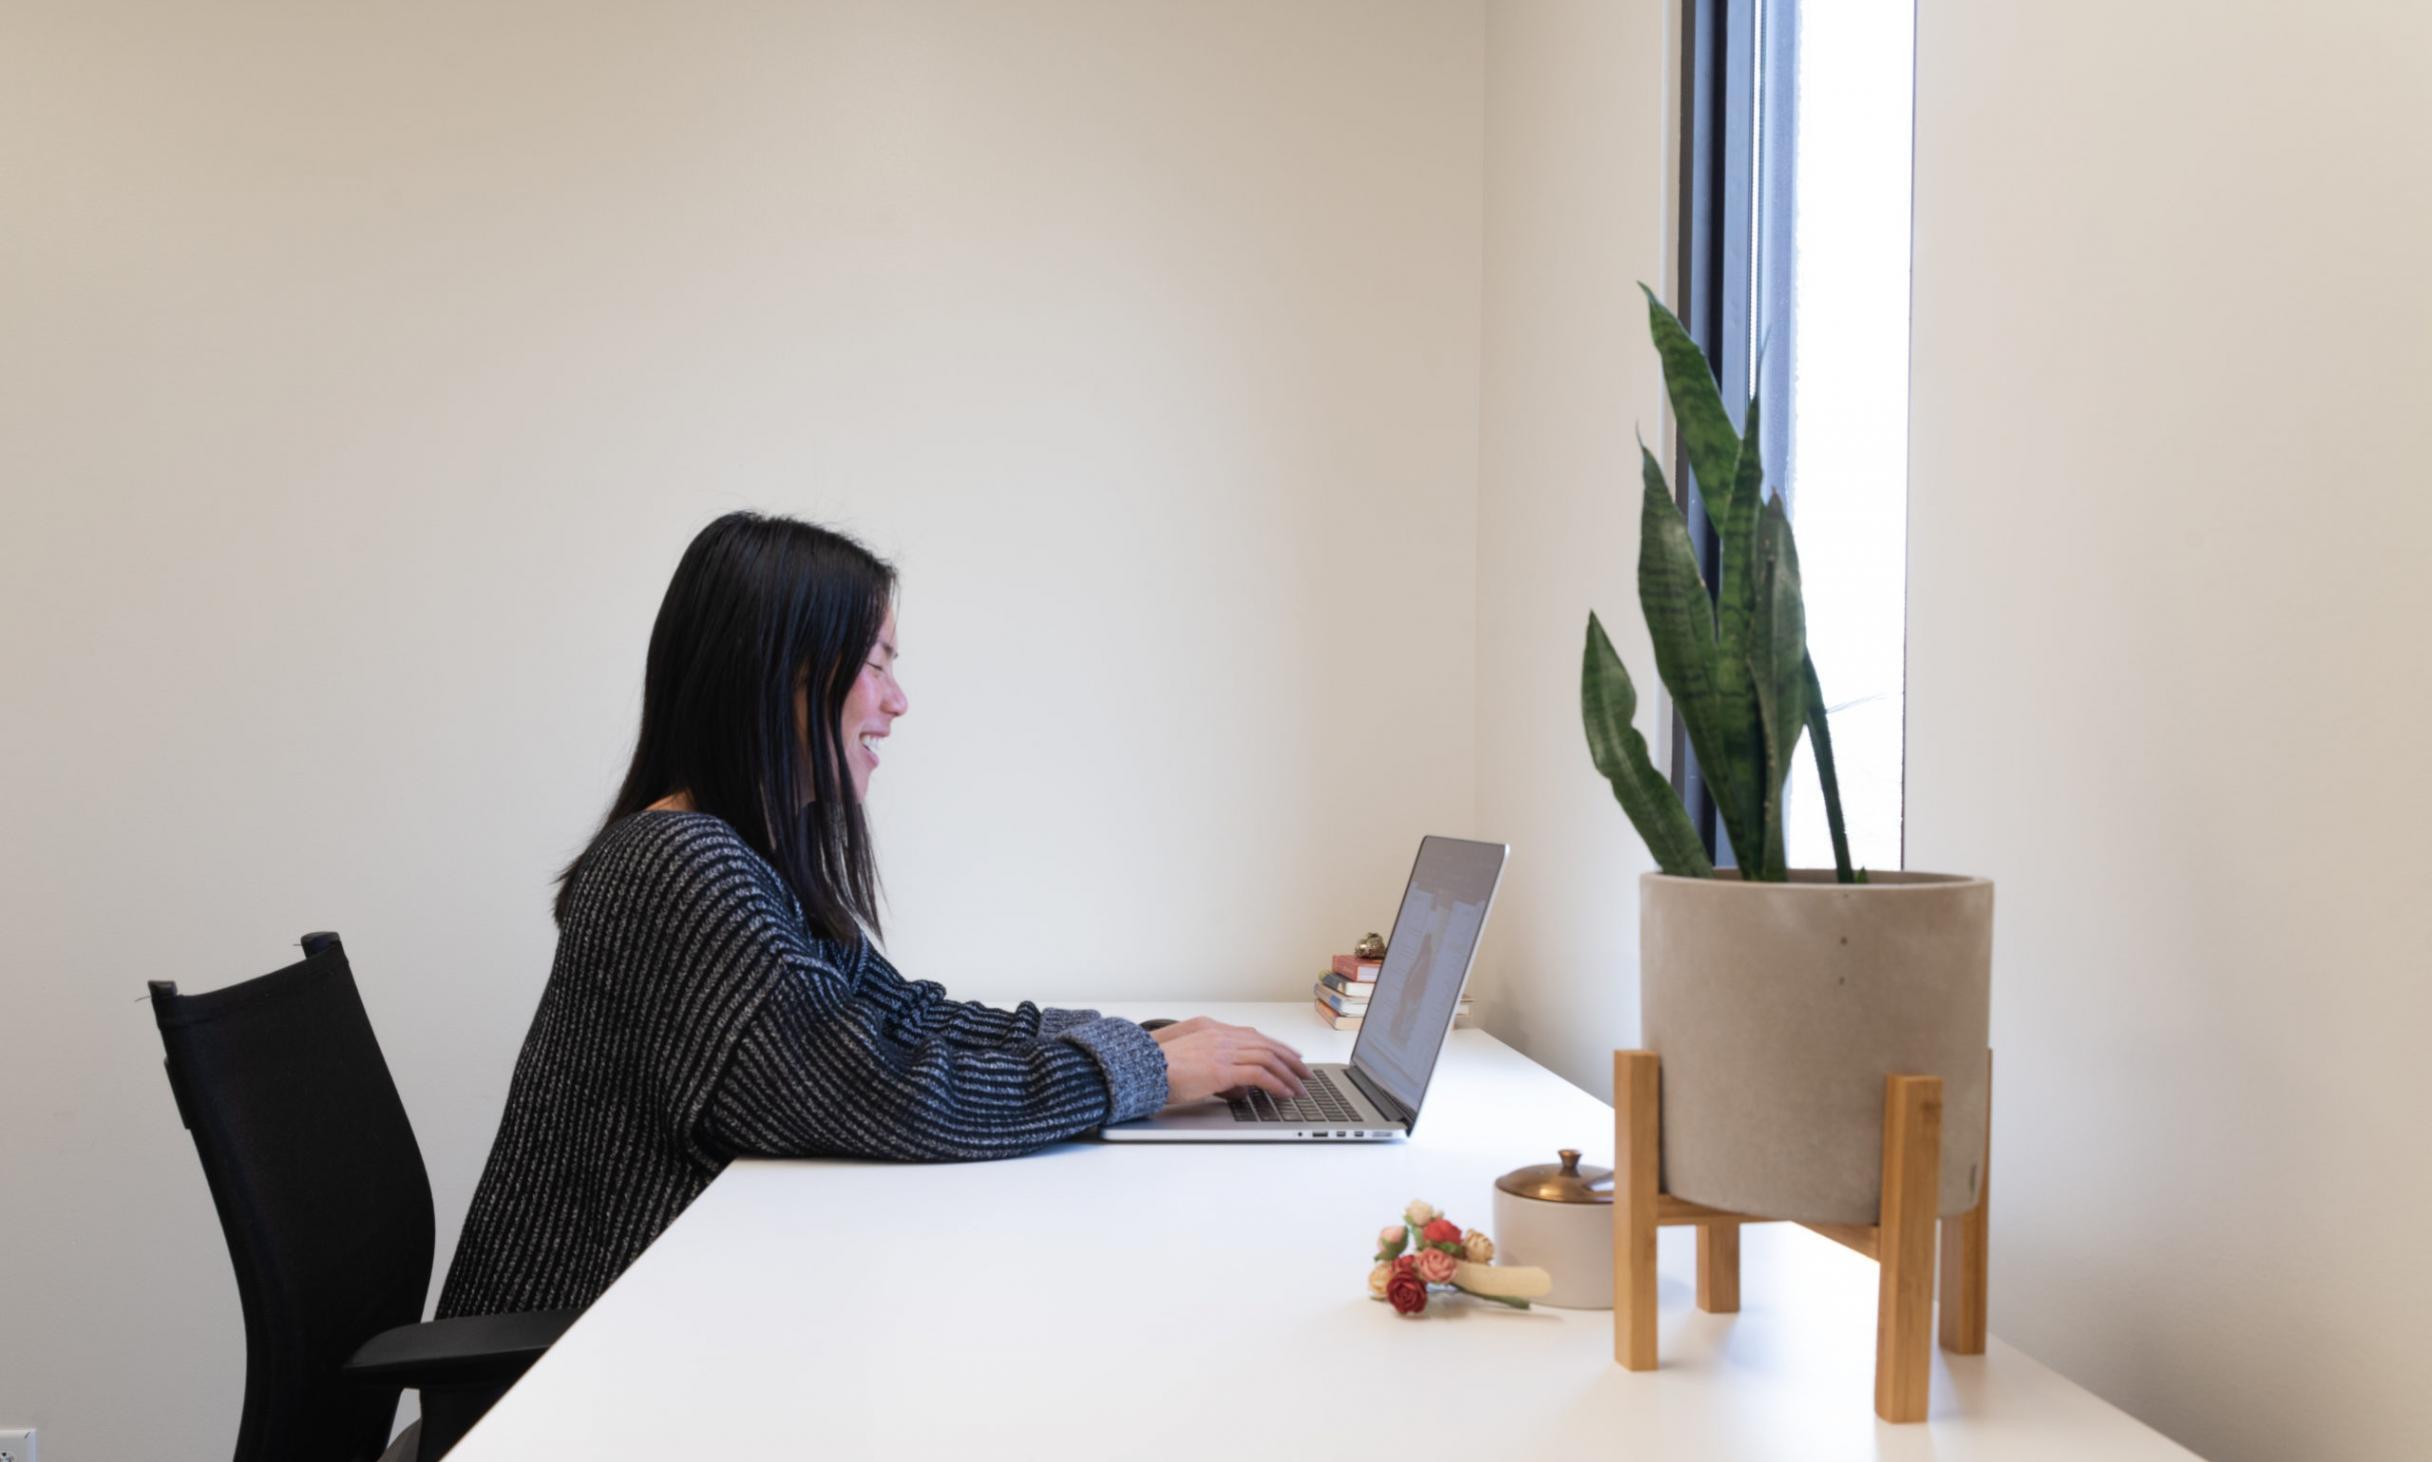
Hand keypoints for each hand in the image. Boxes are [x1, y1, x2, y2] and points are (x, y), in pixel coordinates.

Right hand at [1149, 1017, 1313, 1108]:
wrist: (1142, 1069)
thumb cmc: (1157, 1069)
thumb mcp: (1190, 1061)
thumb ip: (1215, 1067)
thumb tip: (1238, 1085)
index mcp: (1210, 1028)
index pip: (1252, 1035)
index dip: (1275, 1046)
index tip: (1289, 1055)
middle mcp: (1220, 1034)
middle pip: (1265, 1043)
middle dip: (1289, 1059)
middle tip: (1304, 1071)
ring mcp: (1222, 1049)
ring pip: (1267, 1057)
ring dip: (1288, 1073)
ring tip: (1300, 1086)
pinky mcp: (1222, 1067)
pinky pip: (1260, 1073)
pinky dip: (1277, 1083)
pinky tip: (1285, 1092)